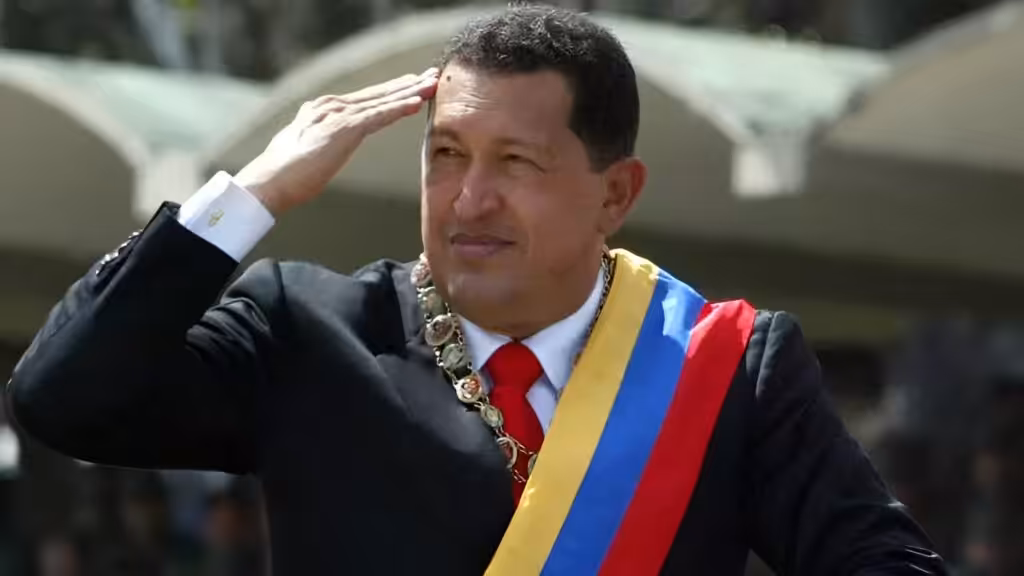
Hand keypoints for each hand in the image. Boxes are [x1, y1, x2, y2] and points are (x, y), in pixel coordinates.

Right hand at [234, 68, 439, 215]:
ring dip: (410, 93)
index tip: (413, 86)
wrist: (269, 181)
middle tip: (431, 77)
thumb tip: (324, 143)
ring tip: (432, 85)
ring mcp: (337, 115)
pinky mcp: (343, 128)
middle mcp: (331, 106)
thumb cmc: (285, 174)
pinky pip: (378, 116)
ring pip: (382, 101)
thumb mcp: (305, 148)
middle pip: (377, 94)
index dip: (391, 92)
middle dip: (407, 85)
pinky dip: (399, 108)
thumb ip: (319, 139)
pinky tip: (416, 103)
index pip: (365, 99)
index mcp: (322, 110)